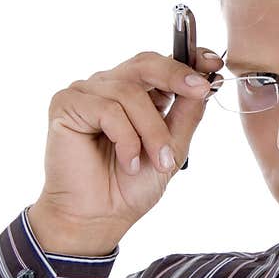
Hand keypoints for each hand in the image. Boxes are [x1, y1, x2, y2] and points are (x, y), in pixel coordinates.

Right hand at [30, 49, 223, 254]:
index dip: (187, 60)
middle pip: (145, 64)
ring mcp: (86, 94)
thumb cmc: (131, 186)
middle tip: (200, 90)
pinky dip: (126, 139)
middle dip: (176, 76)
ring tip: (158, 161)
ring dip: (152, 130)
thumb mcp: (172, 147)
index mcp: (135, 94)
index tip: (213, 64)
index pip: (160, 64)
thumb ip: (187, 114)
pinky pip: (107, 109)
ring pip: (130, 93)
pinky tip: (128, 163)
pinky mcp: (66, 105)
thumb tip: (205, 84)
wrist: (99, 217)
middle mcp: (109, 87)